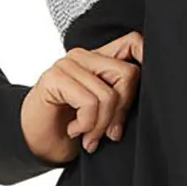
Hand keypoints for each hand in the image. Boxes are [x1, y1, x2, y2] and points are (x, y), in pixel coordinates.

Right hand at [20, 30, 144, 161]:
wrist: (35, 142)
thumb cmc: (70, 127)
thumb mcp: (104, 112)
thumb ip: (121, 99)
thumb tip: (149, 101)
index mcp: (99, 59)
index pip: (133, 43)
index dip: (146, 57)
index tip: (151, 87)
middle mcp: (84, 56)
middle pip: (128, 74)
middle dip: (121, 111)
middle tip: (108, 133)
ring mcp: (68, 64)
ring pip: (109, 94)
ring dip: (100, 126)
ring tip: (88, 136)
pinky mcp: (55, 78)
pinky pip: (89, 103)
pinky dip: (86, 125)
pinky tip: (74, 130)